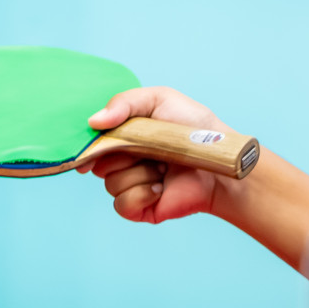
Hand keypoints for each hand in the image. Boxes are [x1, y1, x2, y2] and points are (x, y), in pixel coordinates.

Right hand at [79, 86, 231, 224]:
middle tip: (147, 147)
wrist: (220, 161)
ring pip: (110, 182)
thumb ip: (125, 102)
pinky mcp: (140, 207)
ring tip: (163, 166)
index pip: (92, 143)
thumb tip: (93, 121)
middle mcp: (124, 162)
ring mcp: (131, 185)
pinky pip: (122, 204)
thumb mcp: (160, 100)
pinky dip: (141, 193)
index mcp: (123, 137)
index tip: (91, 145)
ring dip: (139, 172)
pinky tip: (160, 186)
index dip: (88, 145)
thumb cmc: (194, 127)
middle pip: (97, 163)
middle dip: (121, 153)